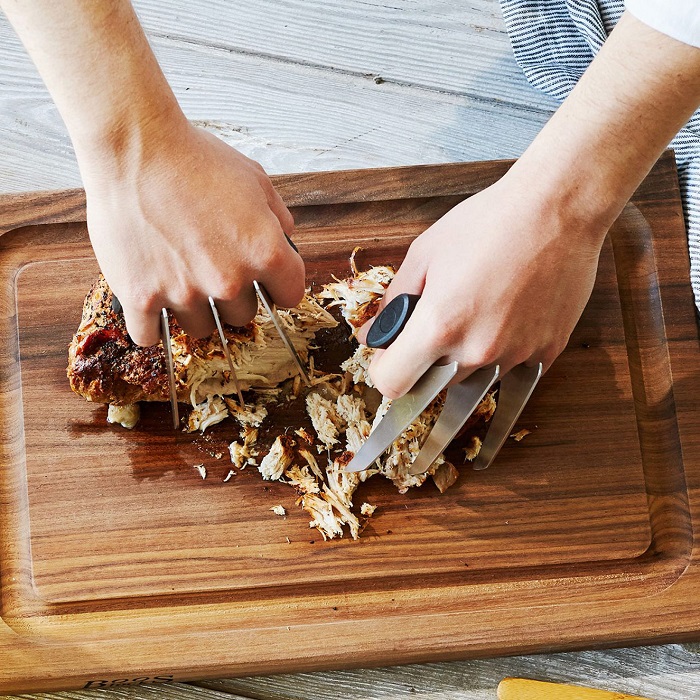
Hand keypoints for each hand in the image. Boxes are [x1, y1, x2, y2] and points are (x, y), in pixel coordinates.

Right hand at [81, 120, 303, 344]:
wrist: (134, 148)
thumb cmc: (194, 158)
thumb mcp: (255, 179)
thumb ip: (279, 216)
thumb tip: (286, 238)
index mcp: (265, 253)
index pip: (290, 295)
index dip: (279, 286)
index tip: (267, 283)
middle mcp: (229, 281)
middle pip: (243, 315)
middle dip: (233, 297)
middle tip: (213, 271)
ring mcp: (184, 293)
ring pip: (201, 329)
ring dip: (194, 311)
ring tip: (180, 282)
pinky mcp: (141, 297)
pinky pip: (149, 337)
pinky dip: (151, 327)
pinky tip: (151, 309)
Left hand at [358, 171, 605, 397]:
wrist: (556, 209)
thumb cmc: (487, 223)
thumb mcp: (424, 254)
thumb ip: (393, 302)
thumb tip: (372, 334)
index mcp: (438, 327)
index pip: (392, 383)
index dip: (384, 369)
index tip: (389, 355)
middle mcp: (476, 351)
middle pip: (431, 385)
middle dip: (424, 362)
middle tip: (435, 324)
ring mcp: (514, 356)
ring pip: (472, 382)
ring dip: (462, 361)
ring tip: (476, 314)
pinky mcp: (546, 352)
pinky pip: (511, 374)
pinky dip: (501, 357)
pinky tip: (505, 323)